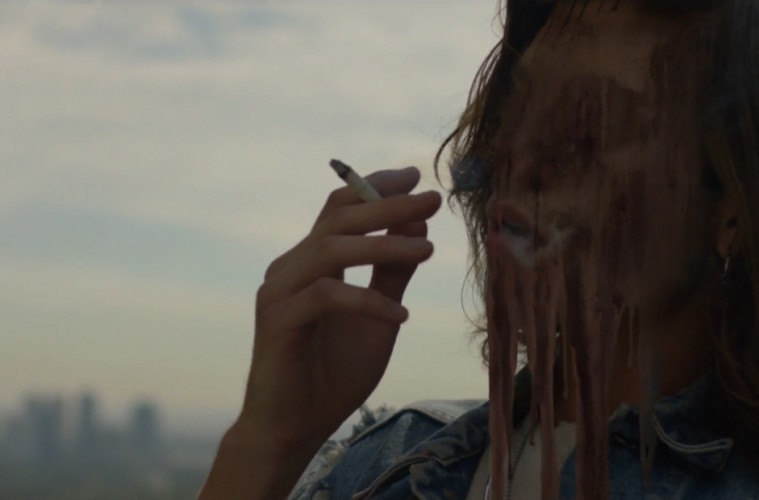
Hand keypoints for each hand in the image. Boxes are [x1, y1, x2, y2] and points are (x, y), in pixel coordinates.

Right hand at [203, 166, 441, 498]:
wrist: (296, 427)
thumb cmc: (334, 373)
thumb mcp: (378, 315)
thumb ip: (392, 272)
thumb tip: (418, 225)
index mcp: (310, 260)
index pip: (339, 208)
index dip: (375, 186)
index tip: (415, 176)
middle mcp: (290, 267)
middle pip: (337, 218)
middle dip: (387, 205)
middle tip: (432, 199)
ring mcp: (279, 291)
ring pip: (331, 249)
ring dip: (383, 246)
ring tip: (427, 251)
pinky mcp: (277, 320)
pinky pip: (327, 296)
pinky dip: (367, 301)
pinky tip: (400, 316)